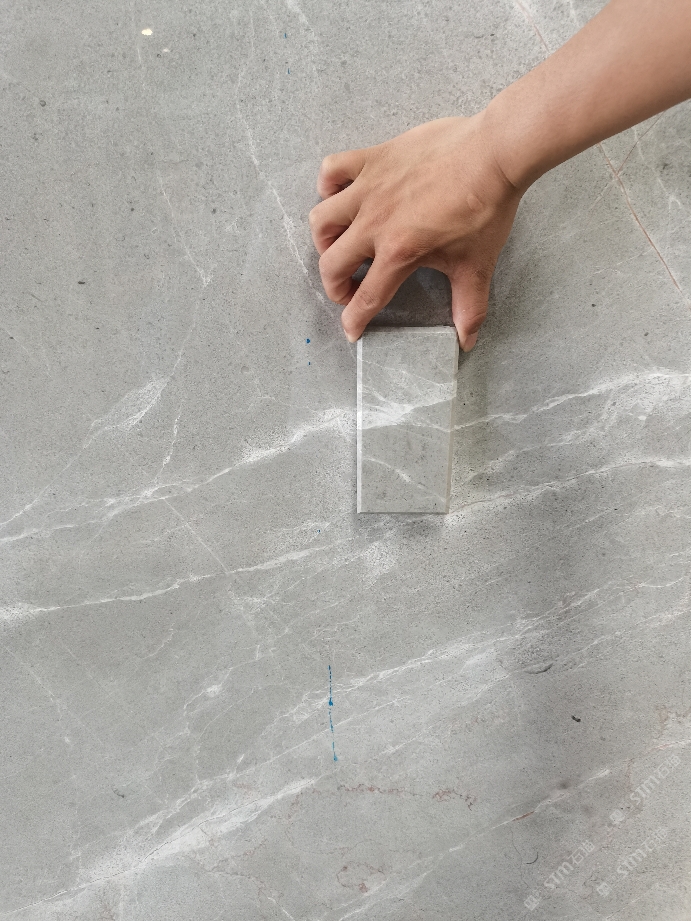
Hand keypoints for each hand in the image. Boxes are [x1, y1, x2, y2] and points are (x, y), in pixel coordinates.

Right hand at [309, 114, 522, 349]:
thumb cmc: (485, 207)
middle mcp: (375, 222)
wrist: (493, 155)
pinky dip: (329, 185)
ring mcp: (370, 188)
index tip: (352, 329)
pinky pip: (332, 169)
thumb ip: (469, 307)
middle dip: (336, 286)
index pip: (366, 297)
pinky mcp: (373, 159)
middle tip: (349, 288)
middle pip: (332, 264)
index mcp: (399, 252)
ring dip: (325, 240)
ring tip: (340, 245)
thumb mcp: (476, 265)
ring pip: (322, 220)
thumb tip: (468, 341)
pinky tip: (340, 195)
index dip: (354, 320)